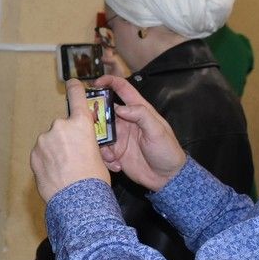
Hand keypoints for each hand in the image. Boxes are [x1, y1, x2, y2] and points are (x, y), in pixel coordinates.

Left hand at [31, 79, 112, 201]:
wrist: (77, 200)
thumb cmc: (93, 180)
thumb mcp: (99, 155)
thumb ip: (88, 142)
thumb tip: (83, 145)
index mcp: (81, 124)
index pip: (77, 97)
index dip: (75, 88)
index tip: (71, 83)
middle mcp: (61, 127)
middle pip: (63, 127)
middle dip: (67, 138)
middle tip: (74, 156)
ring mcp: (45, 140)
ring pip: (51, 141)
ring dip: (56, 150)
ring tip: (65, 169)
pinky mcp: (34, 153)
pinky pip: (42, 153)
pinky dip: (47, 160)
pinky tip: (55, 173)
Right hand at [93, 74, 186, 190]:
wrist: (167, 177)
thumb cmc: (167, 150)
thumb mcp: (158, 131)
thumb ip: (141, 115)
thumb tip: (120, 108)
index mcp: (138, 110)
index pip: (122, 89)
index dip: (109, 82)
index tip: (95, 83)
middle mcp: (125, 121)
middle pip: (104, 111)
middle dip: (95, 117)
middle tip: (91, 128)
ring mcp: (119, 137)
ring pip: (100, 132)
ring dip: (100, 143)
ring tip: (112, 156)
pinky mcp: (115, 152)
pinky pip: (102, 150)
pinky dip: (105, 158)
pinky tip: (117, 165)